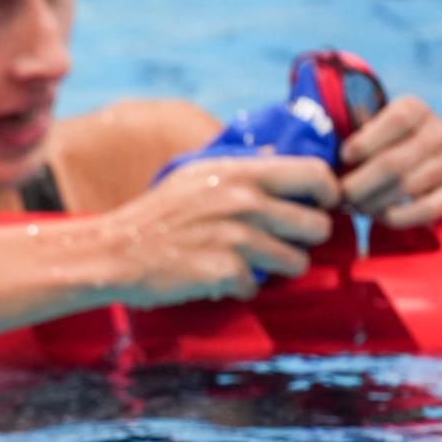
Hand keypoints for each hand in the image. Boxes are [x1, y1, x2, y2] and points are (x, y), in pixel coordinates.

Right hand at [97, 156, 337, 307]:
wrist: (113, 252)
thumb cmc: (156, 216)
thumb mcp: (195, 174)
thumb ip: (241, 167)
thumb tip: (276, 153)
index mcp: (240, 172)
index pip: (316, 174)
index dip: (328, 194)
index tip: (320, 206)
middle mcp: (243, 201)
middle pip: (316, 225)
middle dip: (304, 240)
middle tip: (282, 244)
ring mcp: (235, 238)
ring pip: (296, 262)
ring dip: (278, 269)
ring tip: (252, 265)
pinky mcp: (224, 272)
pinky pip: (257, 287)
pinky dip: (241, 288)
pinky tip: (218, 279)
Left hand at [339, 93, 441, 228]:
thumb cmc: (403, 155)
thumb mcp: (385, 136)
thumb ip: (359, 134)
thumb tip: (318, 142)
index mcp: (417, 111)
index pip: (394, 120)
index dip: (363, 143)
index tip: (343, 159)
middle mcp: (441, 132)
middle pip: (392, 162)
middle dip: (358, 185)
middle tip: (341, 198)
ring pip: (405, 187)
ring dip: (373, 203)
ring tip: (358, 207)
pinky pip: (424, 209)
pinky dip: (396, 217)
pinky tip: (383, 216)